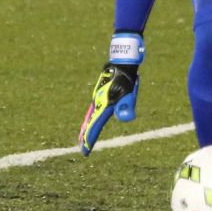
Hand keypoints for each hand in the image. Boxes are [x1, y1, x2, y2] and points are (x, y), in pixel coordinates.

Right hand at [78, 32, 144, 153]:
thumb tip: (126, 118)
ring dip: (88, 126)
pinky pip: (96, 109)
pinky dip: (92, 117)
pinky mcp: (103, 92)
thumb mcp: (129, 91)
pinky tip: (94, 118)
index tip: (85, 151)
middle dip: (86, 134)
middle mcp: (97, 101)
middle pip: (89, 121)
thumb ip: (127, 104)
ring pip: (91, 115)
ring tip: (84, 136)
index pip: (94, 125)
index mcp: (102, 103)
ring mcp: (99, 96)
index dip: (90, 138)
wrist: (122, 59)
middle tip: (82, 146)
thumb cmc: (126, 75)